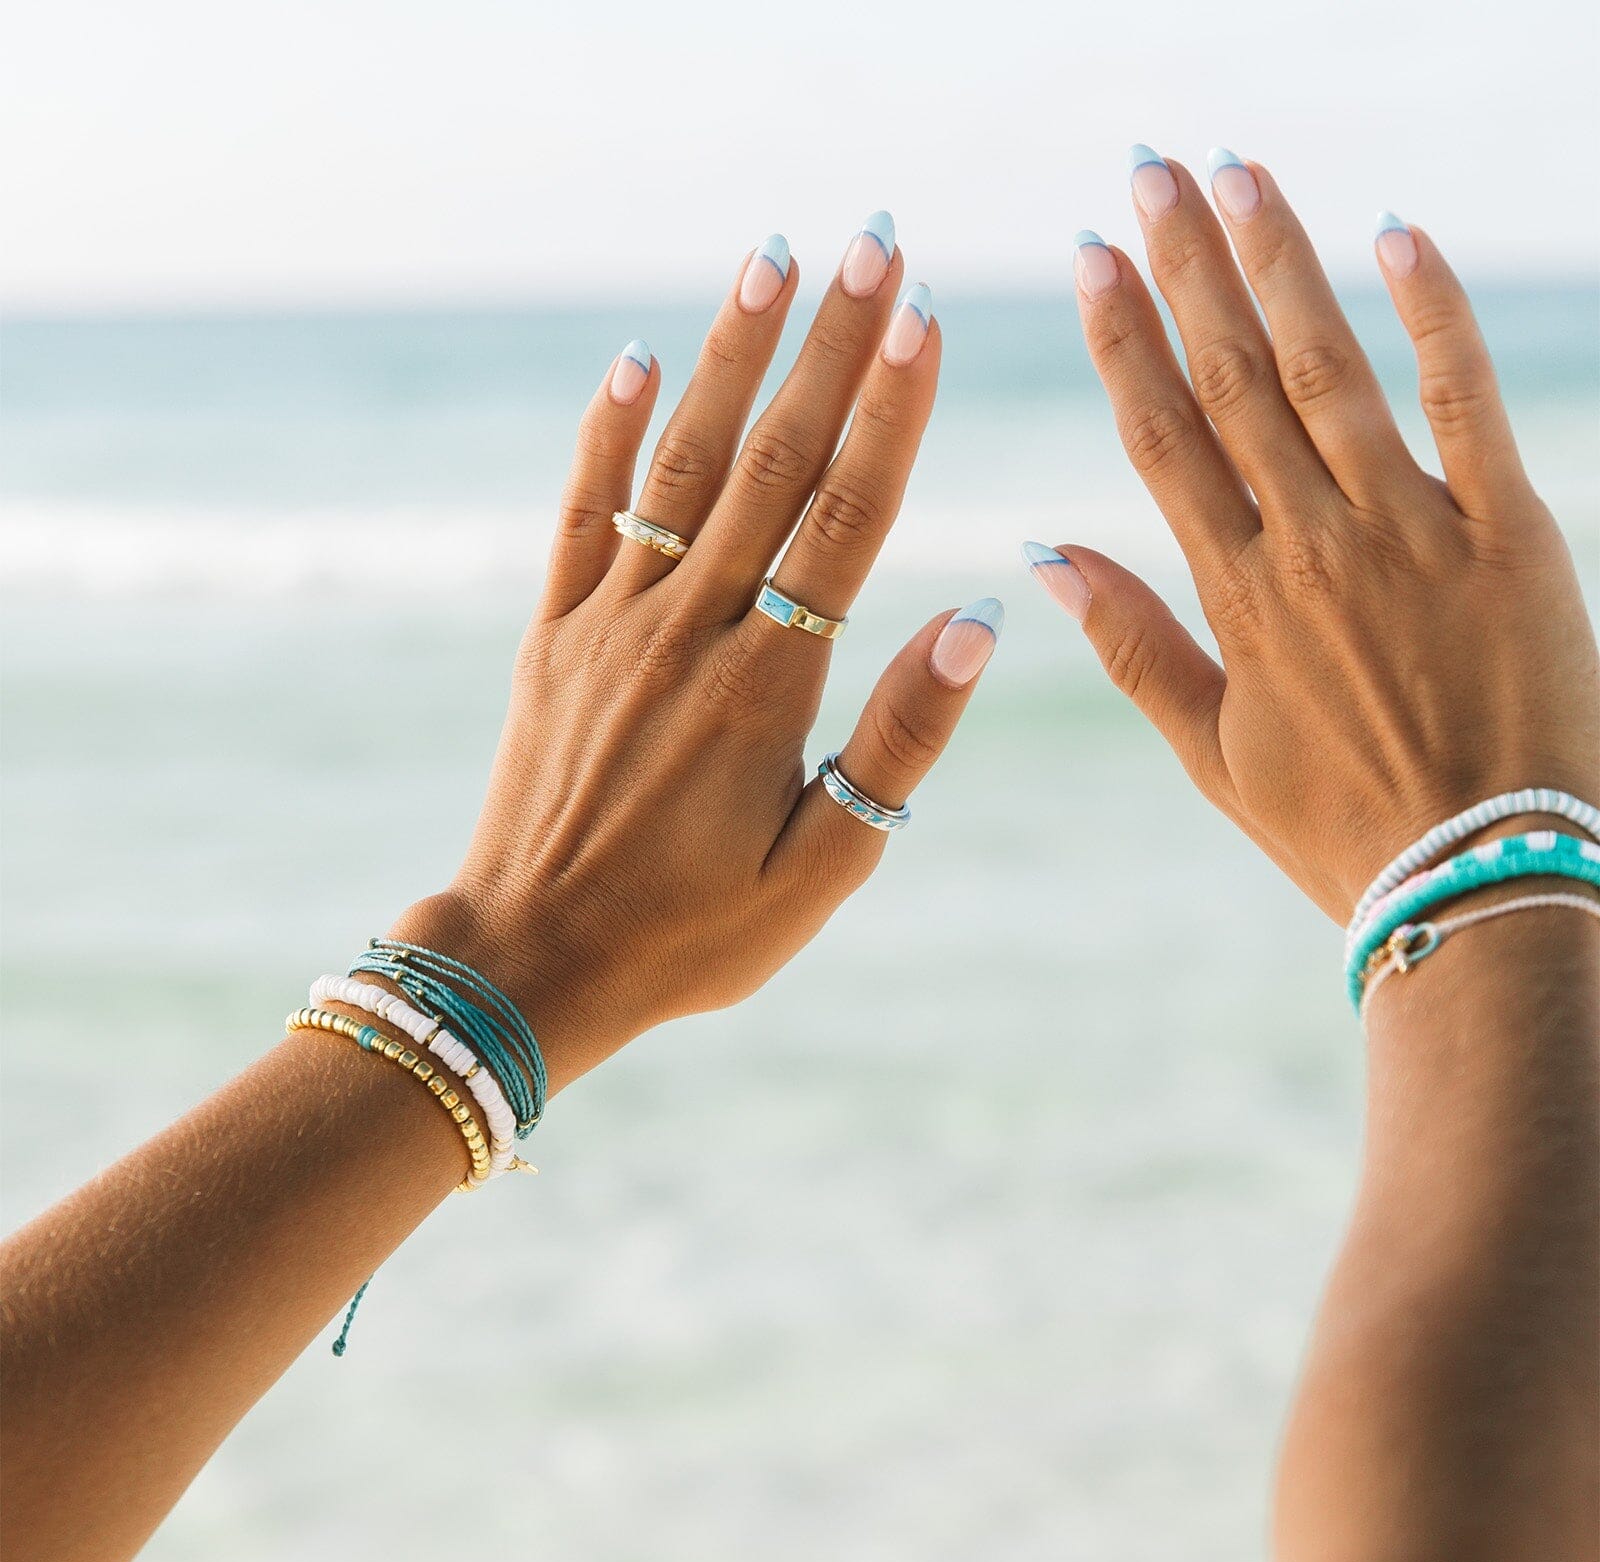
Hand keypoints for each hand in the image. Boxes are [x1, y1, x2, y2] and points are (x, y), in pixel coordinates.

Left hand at [398, 224, 998, 1086]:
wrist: (530, 960)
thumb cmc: (690, 933)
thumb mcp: (822, 867)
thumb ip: (900, 742)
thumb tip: (976, 621)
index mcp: (767, 685)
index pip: (847, 518)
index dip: (890, 411)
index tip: (923, 314)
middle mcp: (688, 629)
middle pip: (773, 462)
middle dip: (827, 345)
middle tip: (871, 241)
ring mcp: (611, 622)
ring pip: (681, 463)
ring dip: (731, 356)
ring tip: (774, 260)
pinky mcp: (553, 634)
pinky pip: (582, 511)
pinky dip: (609, 432)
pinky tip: (637, 359)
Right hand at [1031, 151, 1598, 920]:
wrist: (1483, 874)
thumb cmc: (1335, 824)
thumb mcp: (1209, 753)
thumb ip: (1131, 644)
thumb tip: (1043, 555)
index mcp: (1237, 598)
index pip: (1163, 439)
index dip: (1124, 341)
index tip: (1091, 259)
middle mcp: (1313, 545)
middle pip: (1234, 379)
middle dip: (1186, 267)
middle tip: (1148, 171)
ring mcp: (1414, 530)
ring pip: (1332, 370)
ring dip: (1283, 262)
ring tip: (1239, 173)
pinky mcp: (1509, 529)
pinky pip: (1468, 400)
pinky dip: (1434, 315)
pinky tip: (1395, 234)